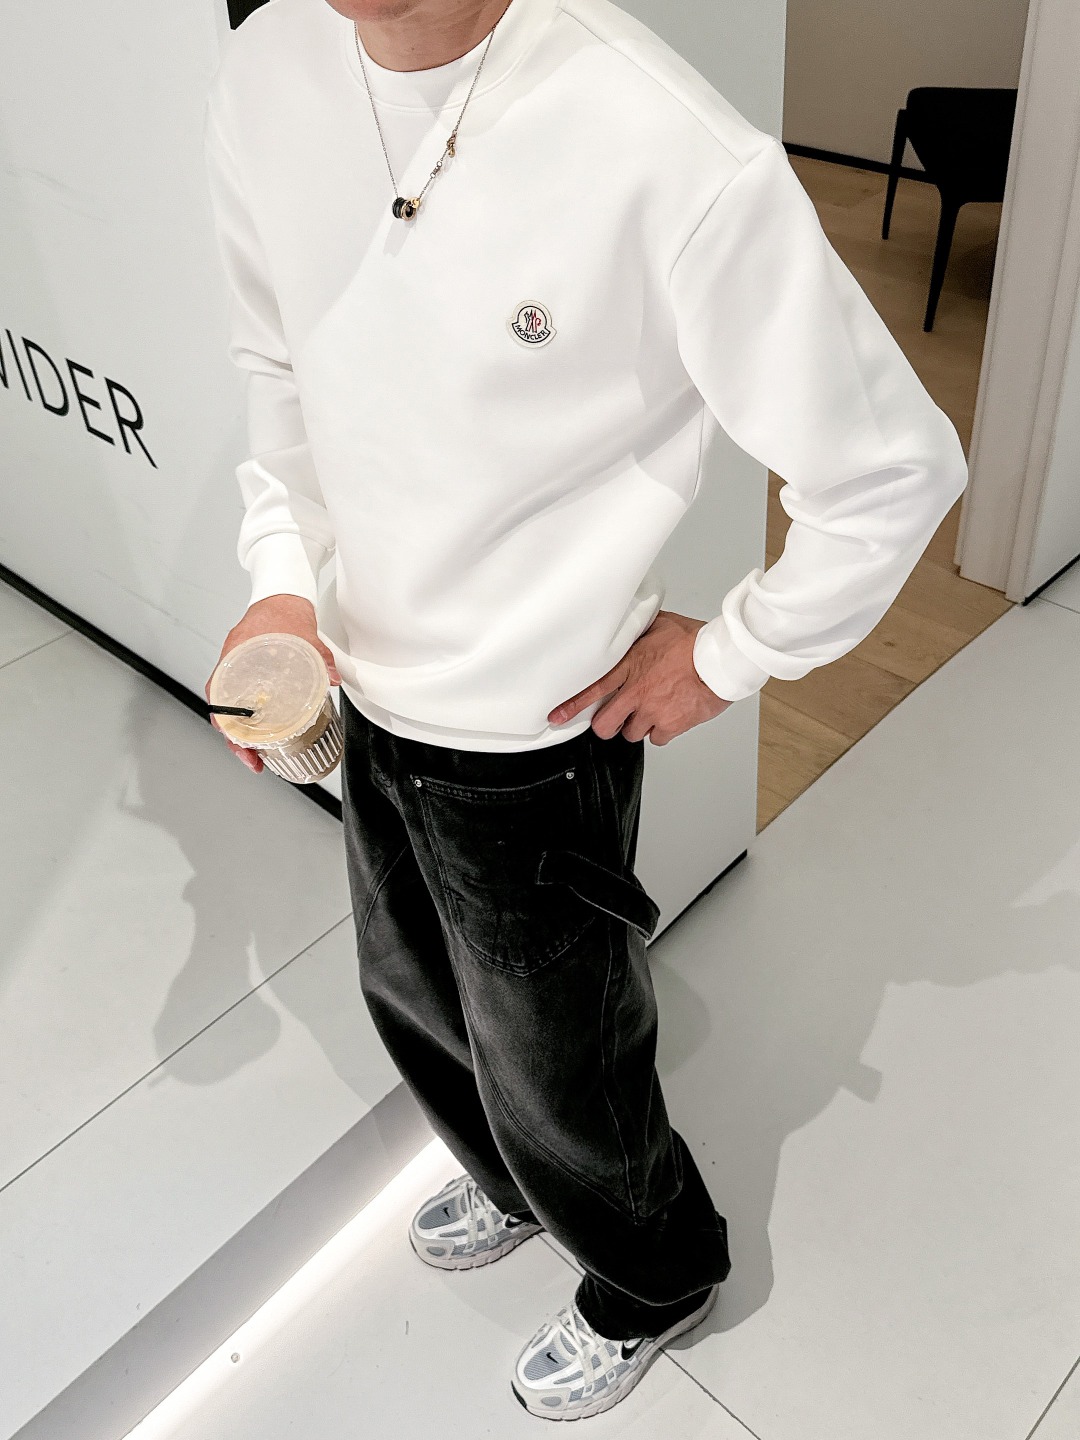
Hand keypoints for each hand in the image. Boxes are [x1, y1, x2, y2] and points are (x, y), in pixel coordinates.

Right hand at [205, 593, 340, 773]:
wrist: (281, 591)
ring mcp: (240, 671)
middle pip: (225, 711)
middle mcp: (233, 667)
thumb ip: (319, 656)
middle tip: (253, 760)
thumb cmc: (282, 608)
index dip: (226, 724)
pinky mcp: (251, 674)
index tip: (238, 743)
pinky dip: (253, 720)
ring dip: (244, 734)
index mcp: (236, 657)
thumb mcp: (303, 633)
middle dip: (236, 740)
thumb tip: (332, 676)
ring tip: (260, 755)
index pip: (219, 695)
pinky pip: (245, 700)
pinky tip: (267, 732)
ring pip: (234, 709)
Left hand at [547, 610, 731, 744]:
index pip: (593, 689)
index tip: (558, 716)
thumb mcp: (660, 625)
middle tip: (614, 719)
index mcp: (631, 666)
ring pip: (631, 733)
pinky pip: (657, 738)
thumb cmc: (696, 641)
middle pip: (605, 725)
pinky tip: (669, 716)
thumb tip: (626, 622)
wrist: (723, 660)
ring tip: (651, 710)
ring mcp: (654, 710)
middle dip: (606, 725)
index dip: (572, 706)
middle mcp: (638, 691)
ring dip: (637, 726)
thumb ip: (638, 631)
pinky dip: (661, 731)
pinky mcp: (672, 725)